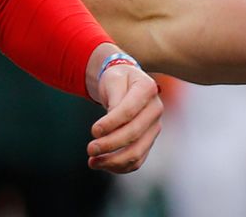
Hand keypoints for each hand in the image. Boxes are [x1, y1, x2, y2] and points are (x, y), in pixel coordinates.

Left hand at [85, 49, 162, 172]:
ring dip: (114, 161)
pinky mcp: (149, 140)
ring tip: (92, 162)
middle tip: (89, 149)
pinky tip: (102, 165)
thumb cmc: (117, 79)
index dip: (111, 123)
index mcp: (147, 88)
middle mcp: (155, 109)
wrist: (126, 84)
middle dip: (110, 144)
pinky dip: (120, 167)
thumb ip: (114, 98)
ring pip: (137, 151)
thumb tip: (110, 125)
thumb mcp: (113, 80)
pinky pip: (137, 160)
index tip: (93, 131)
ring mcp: (154, 127)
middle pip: (134, 134)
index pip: (129, 111)